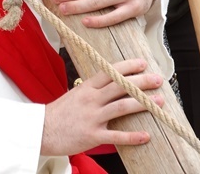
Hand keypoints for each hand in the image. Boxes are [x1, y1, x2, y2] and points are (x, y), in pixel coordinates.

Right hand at [41, 59, 165, 155]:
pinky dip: (132, 136)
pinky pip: (115, 136)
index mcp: (87, 87)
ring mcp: (92, 117)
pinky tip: (146, 136)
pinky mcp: (92, 135)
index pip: (110, 71)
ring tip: (159, 102)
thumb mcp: (75, 95)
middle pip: (120, 86)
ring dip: (143, 104)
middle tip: (159, 79)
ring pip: (121, 107)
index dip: (128, 66)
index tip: (143, 63)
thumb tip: (111, 82)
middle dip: (142, 82)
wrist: (40, 131)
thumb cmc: (59, 113)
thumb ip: (93, 89)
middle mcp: (91, 99)